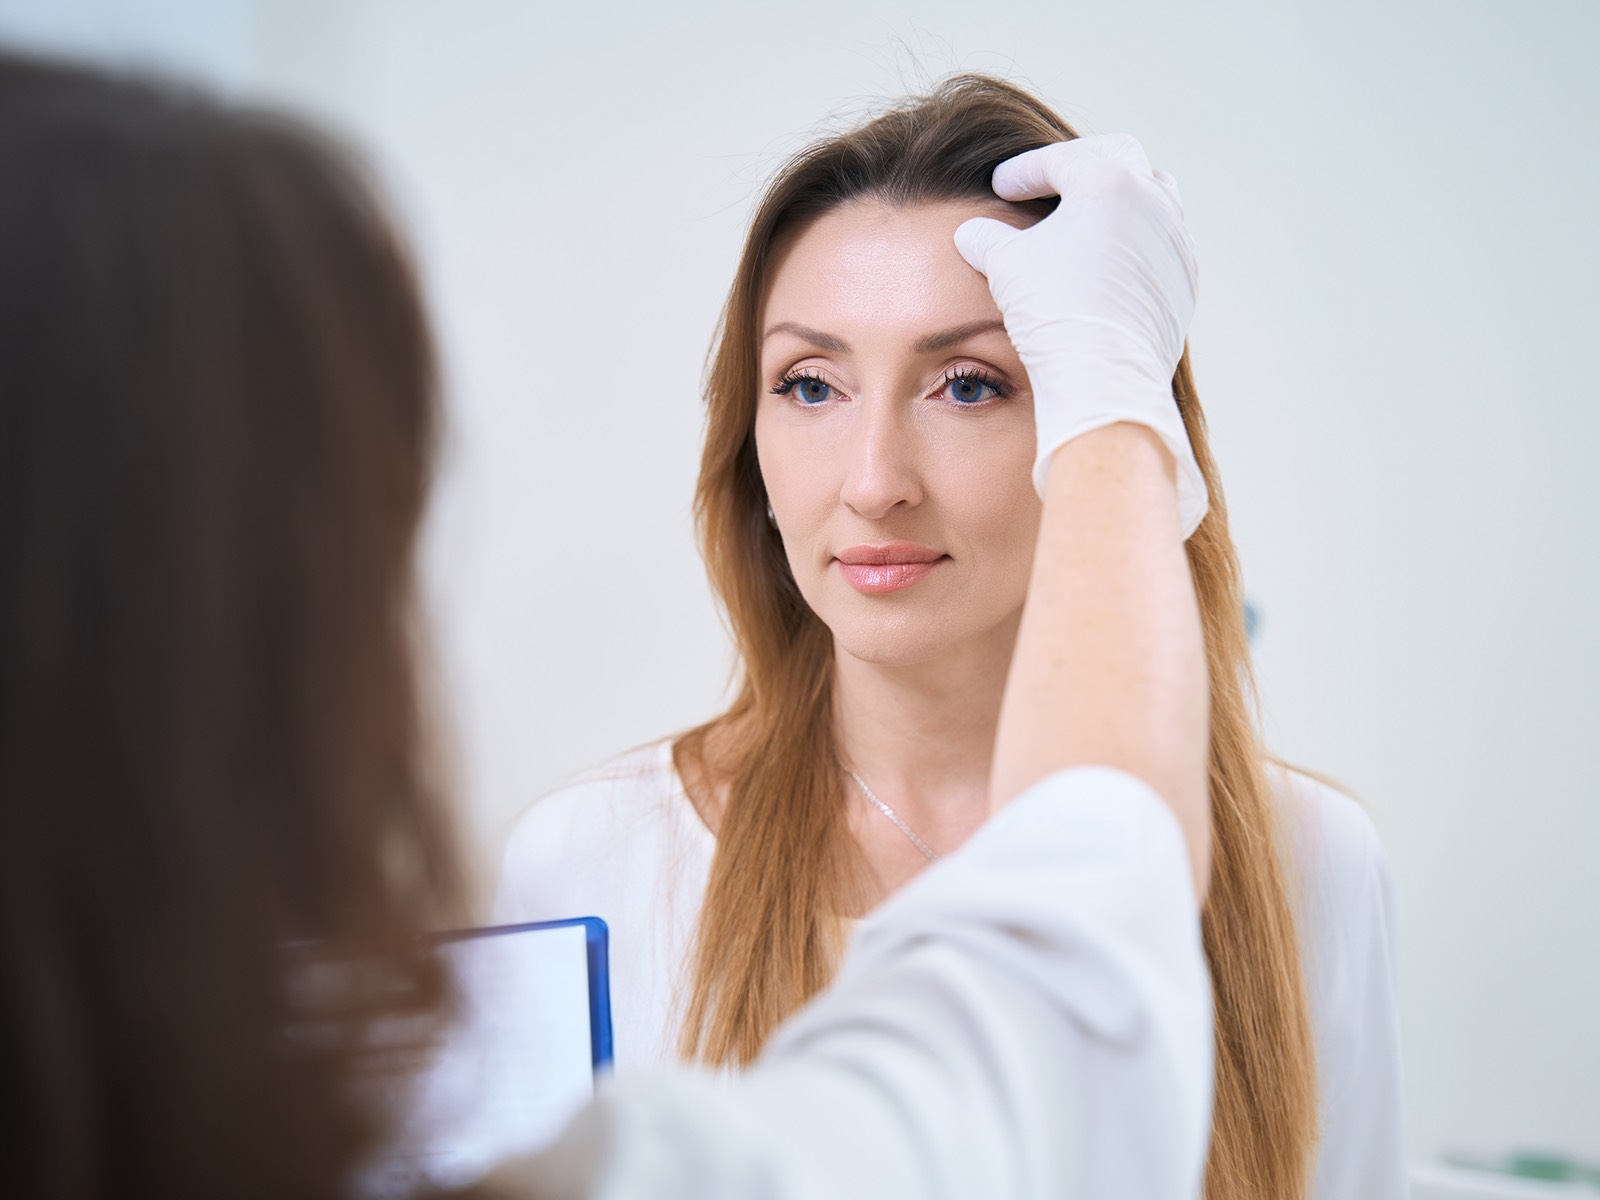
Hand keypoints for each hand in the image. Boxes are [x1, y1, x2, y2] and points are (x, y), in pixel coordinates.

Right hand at [954, 134, 1207, 537]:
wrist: (1103, 375)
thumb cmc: (1053, 312)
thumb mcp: (1005, 266)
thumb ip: (985, 238)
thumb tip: (970, 233)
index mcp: (1108, 182)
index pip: (1060, 160)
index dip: (1023, 170)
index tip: (1001, 184)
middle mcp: (1151, 200)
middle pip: (1118, 157)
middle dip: (1080, 164)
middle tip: (1051, 180)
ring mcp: (1175, 238)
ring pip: (1152, 194)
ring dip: (1118, 196)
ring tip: (1087, 214)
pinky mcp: (1184, 277)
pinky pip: (1161, 239)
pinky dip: (1135, 236)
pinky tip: (1110, 258)